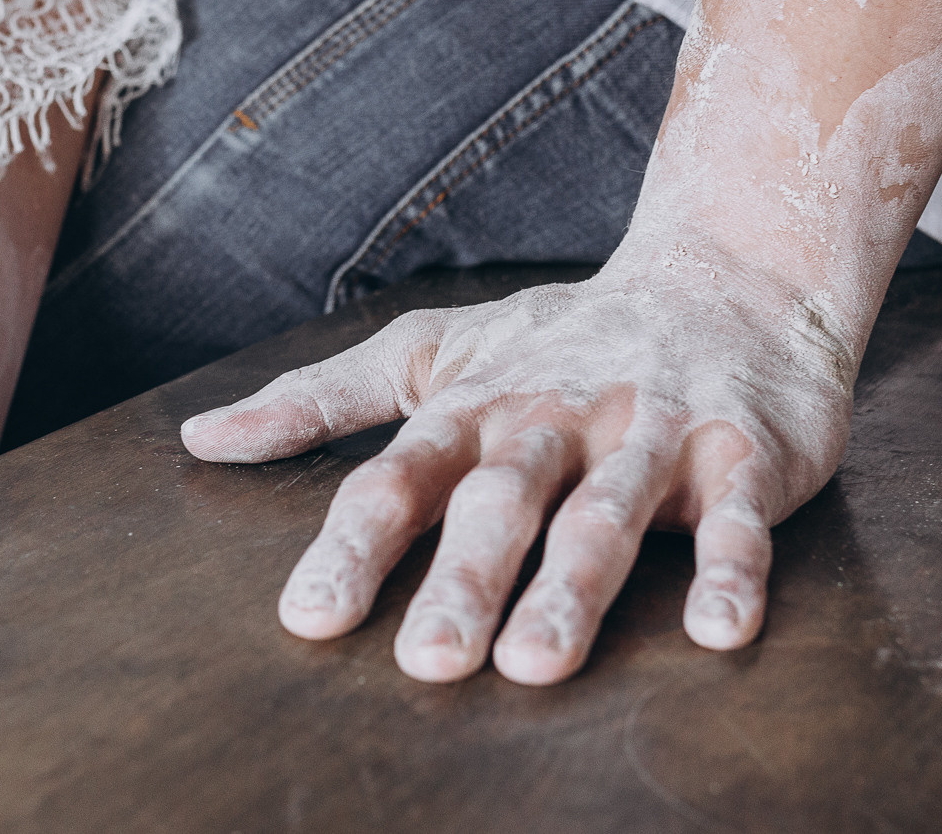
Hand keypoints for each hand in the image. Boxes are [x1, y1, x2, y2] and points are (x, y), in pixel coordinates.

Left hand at [180, 269, 853, 684]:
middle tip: (426, 661)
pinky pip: (739, 516)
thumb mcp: (435, 352)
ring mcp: (650, 432)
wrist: (723, 277)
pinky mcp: (740, 451)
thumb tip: (201, 438)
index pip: (403, 476)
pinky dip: (732, 569)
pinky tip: (717, 632)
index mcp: (477, 404)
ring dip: (573, 585)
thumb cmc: (560, 336)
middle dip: (464, 576)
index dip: (357, 546)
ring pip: (609, 512)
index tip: (309, 619)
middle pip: (502, 498)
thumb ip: (322, 399)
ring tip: (537, 663)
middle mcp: (556, 417)